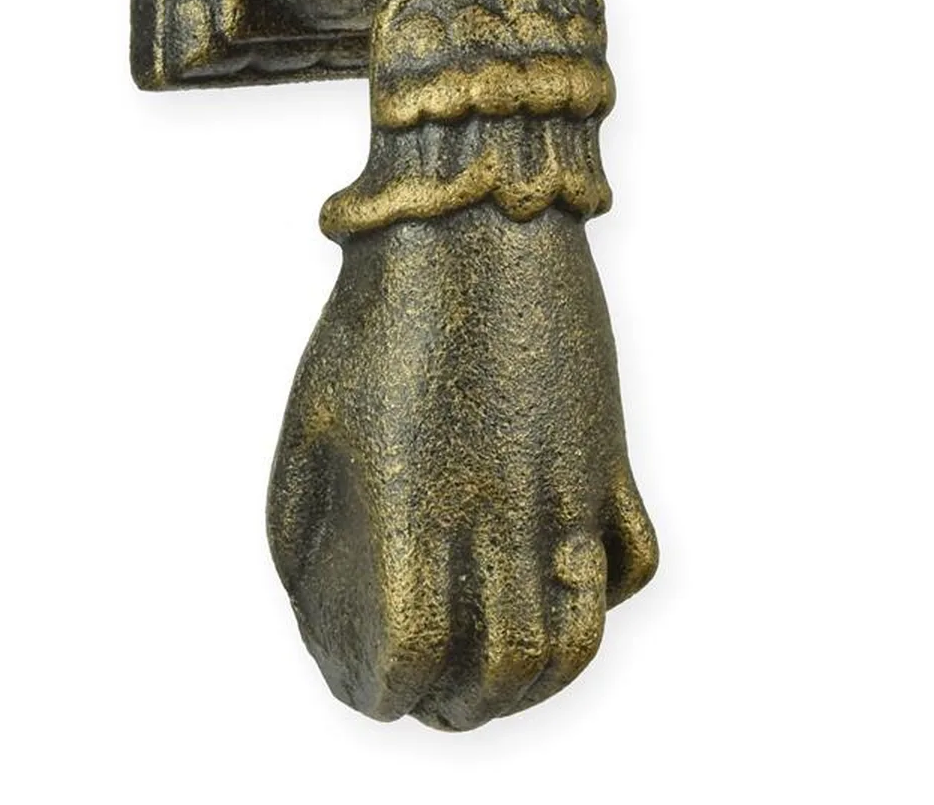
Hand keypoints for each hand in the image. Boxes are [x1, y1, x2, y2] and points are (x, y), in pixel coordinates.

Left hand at [267, 205, 656, 729]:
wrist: (470, 227)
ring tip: (499, 670)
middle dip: (459, 707)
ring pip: (575, 641)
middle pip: (500, 673)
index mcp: (406, 505)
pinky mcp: (605, 456)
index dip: (376, 687)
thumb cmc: (375, 322)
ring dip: (535, 681)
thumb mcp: (308, 425)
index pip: (406, 657)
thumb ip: (303, 536)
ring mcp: (562, 488)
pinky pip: (630, 564)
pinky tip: (555, 580)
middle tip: (432, 692)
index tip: (365, 677)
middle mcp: (493, 512)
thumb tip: (324, 616)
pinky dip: (598, 601)